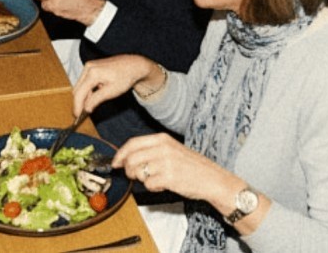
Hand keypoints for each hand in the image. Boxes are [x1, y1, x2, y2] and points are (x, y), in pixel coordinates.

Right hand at [72, 55, 155, 116]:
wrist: (133, 65)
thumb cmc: (125, 77)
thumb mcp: (111, 91)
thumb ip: (96, 100)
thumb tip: (86, 108)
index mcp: (93, 73)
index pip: (79, 93)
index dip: (77, 106)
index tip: (77, 115)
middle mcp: (88, 67)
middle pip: (78, 89)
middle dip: (80, 101)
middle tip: (83, 113)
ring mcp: (89, 66)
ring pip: (80, 85)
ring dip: (84, 96)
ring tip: (91, 105)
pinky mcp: (92, 66)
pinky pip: (85, 81)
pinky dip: (87, 90)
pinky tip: (94, 96)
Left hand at [112, 133, 244, 205]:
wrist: (212, 179)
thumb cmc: (192, 166)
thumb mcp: (172, 149)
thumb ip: (151, 150)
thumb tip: (127, 158)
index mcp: (162, 139)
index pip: (132, 143)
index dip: (120, 154)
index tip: (115, 163)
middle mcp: (162, 148)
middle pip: (131, 158)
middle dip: (129, 170)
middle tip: (135, 176)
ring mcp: (165, 162)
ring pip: (138, 172)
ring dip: (142, 179)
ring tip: (155, 179)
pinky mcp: (168, 177)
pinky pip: (148, 185)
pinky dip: (153, 188)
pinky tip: (164, 185)